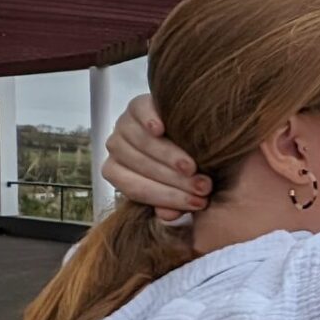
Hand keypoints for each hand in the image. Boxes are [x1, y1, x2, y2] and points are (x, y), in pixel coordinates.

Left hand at [102, 93, 210, 217]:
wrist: (182, 124)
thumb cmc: (179, 162)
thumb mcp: (176, 186)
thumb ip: (171, 202)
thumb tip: (167, 215)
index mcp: (118, 172)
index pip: (138, 189)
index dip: (168, 198)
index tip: (198, 203)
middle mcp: (116, 149)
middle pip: (141, 166)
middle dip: (174, 181)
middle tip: (203, 186)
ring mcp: (123, 125)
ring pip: (141, 143)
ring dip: (168, 157)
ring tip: (193, 167)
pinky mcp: (135, 105)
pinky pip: (138, 113)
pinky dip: (148, 121)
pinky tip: (161, 129)